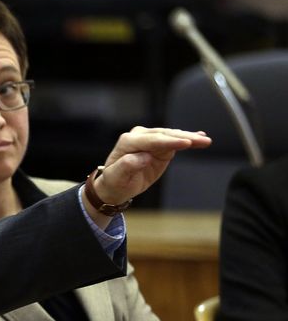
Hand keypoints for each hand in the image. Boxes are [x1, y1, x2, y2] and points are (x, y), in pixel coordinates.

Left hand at [93, 127, 211, 204]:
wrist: (115, 185)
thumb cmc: (115, 181)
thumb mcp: (117, 176)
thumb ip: (128, 165)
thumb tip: (144, 157)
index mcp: (128, 141)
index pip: (153, 140)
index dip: (170, 141)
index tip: (186, 143)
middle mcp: (140, 136)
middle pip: (165, 135)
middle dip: (184, 138)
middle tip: (202, 141)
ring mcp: (150, 139)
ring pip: (172, 136)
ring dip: (190, 138)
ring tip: (205, 140)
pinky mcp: (159, 146)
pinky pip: (175, 141)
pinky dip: (187, 140)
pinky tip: (200, 137)